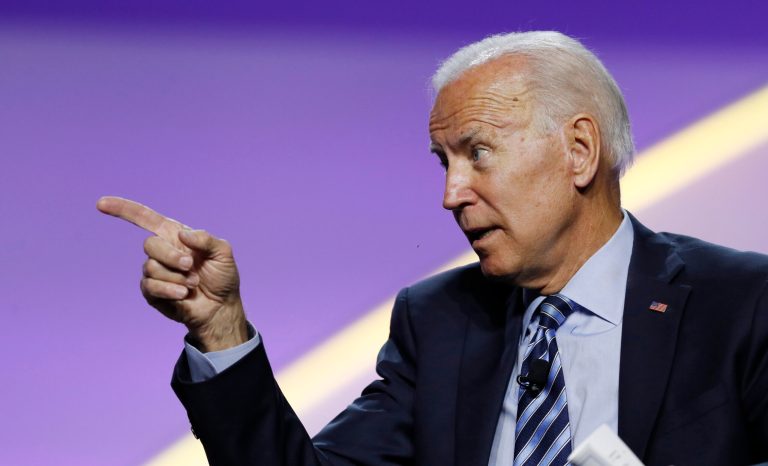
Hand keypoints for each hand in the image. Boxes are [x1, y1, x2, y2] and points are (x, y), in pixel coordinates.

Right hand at [97, 196, 247, 350]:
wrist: (221, 307)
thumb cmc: (223, 277)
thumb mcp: (223, 252)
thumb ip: (205, 239)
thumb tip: (182, 235)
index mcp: (175, 236)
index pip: (145, 218)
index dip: (123, 210)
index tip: (101, 203)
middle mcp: (162, 252)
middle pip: (149, 245)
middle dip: (171, 256)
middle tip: (191, 266)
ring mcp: (155, 272)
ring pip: (151, 267)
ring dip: (176, 276)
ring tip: (193, 283)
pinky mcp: (152, 292)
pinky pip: (150, 286)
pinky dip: (170, 290)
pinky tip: (183, 294)